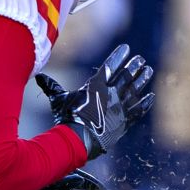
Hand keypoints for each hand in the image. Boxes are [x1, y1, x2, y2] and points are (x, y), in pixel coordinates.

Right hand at [35, 44, 155, 159]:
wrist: (78, 140)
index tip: (126, 48)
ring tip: (148, 70)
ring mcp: (120, 107)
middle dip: (134, 66)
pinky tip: (151, 96)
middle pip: (126, 76)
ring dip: (142, 79)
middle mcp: (111, 94)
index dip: (119, 56)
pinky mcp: (125, 121)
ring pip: (135, 89)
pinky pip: (138, 110)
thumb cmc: (67, 118)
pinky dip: (145, 103)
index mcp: (96, 86)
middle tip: (140, 60)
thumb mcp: (59, 100)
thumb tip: (39, 77)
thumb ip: (53, 87)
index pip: (110, 66)